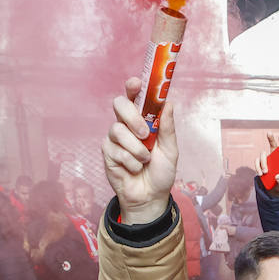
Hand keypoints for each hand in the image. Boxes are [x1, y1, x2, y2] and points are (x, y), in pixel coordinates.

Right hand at [102, 77, 178, 224]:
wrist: (150, 197)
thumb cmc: (161, 173)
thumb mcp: (170, 150)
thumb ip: (167, 128)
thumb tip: (168, 103)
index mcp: (143, 120)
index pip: (135, 96)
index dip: (133, 86)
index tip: (137, 82)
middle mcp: (126, 125)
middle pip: (119, 104)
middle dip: (132, 117)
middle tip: (145, 133)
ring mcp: (115, 138)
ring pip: (118, 130)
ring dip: (136, 148)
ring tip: (145, 160)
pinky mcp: (108, 152)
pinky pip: (116, 150)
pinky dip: (130, 162)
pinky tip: (134, 169)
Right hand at [253, 132, 278, 198]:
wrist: (272, 189)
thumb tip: (278, 176)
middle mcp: (274, 156)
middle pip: (272, 145)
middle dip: (271, 138)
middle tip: (269, 133)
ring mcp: (266, 160)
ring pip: (263, 155)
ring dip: (263, 162)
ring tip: (266, 172)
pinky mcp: (259, 165)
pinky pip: (257, 163)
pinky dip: (258, 168)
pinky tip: (260, 174)